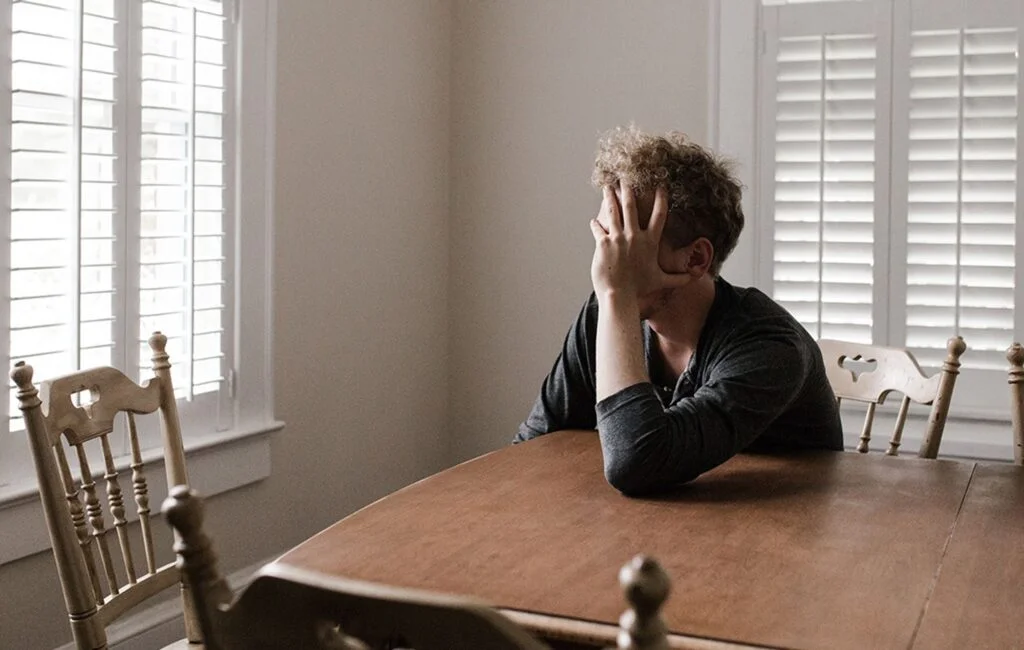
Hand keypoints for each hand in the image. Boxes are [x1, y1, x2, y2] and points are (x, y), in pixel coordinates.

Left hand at [589, 184, 690, 298]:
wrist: (620, 295)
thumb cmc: (639, 289)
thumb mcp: (661, 282)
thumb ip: (678, 279)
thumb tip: (694, 279)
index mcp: (649, 241)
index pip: (659, 215)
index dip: (661, 199)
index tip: (660, 185)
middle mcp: (634, 236)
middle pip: (631, 206)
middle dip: (628, 189)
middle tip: (626, 177)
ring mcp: (618, 238)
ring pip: (613, 211)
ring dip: (609, 197)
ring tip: (607, 186)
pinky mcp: (603, 243)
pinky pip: (598, 228)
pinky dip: (596, 224)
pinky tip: (593, 220)